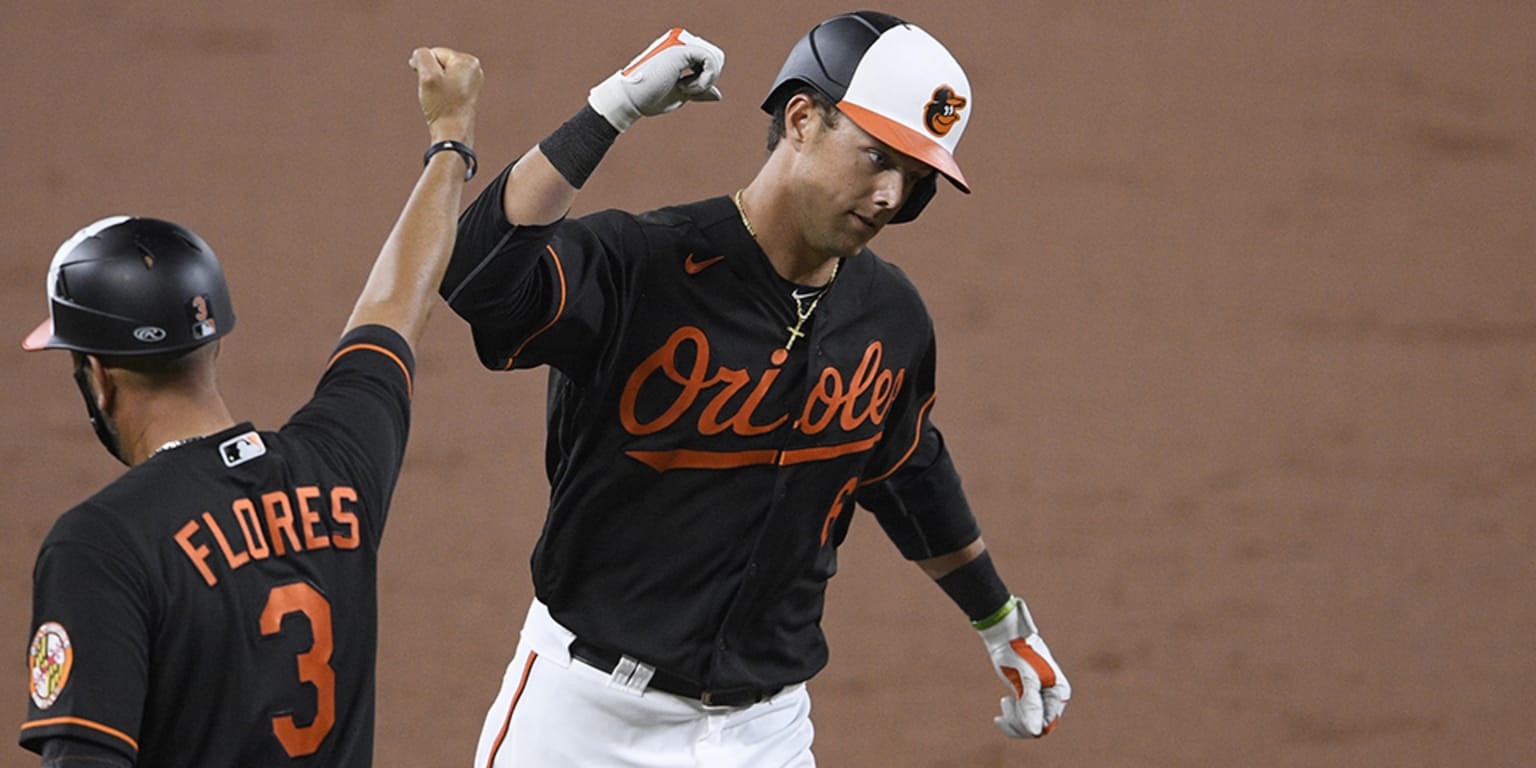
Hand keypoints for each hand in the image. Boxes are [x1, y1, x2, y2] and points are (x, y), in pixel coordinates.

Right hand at [410, 46, 482, 144]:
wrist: (453, 134)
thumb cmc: (441, 105)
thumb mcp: (427, 75)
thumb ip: (422, 55)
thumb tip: (420, 54)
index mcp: (467, 61)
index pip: (434, 54)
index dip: (425, 69)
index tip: (431, 86)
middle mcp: (474, 68)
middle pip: (439, 63)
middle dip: (431, 76)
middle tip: (436, 94)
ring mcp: (473, 81)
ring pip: (441, 74)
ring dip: (434, 85)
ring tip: (440, 100)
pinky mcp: (468, 92)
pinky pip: (446, 85)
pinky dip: (440, 93)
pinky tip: (444, 104)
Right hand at [587, 28, 723, 131]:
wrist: (631, 99)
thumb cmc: (650, 98)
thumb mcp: (680, 95)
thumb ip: (698, 91)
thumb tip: (718, 95)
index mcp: (680, 56)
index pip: (708, 62)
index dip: (708, 78)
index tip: (691, 92)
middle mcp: (681, 47)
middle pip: (714, 57)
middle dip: (710, 77)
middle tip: (691, 90)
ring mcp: (680, 47)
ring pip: (714, 58)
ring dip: (706, 79)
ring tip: (685, 89)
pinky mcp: (680, 51)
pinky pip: (709, 59)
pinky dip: (705, 79)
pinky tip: (685, 88)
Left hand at [976, 596, 1070, 737]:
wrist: (1006, 634)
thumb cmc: (1017, 652)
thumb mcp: (1025, 679)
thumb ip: (1031, 705)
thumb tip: (1035, 731)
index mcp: (1059, 692)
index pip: (1046, 724)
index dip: (1027, 725)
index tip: (1008, 708)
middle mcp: (1054, 696)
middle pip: (1037, 726)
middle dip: (1018, 721)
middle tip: (1004, 703)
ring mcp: (1043, 696)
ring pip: (1030, 723)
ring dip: (1014, 719)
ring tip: (1003, 702)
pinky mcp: (1030, 694)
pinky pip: (1025, 717)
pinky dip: (1012, 716)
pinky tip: (1003, 707)